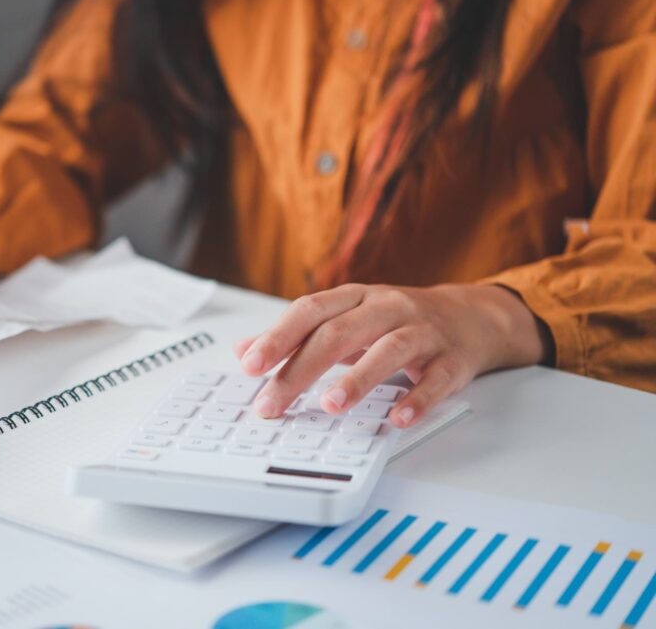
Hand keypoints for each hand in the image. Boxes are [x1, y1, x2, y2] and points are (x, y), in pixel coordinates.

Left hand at [234, 283, 549, 427]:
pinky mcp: (453, 359)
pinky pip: (436, 380)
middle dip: (301, 369)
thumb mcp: (346, 318)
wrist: (473, 316)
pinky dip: (417, 400)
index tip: (251, 365)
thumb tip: (243, 350)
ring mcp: (423, 332)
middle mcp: (387, 308)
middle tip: (273, 401)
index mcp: (355, 298)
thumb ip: (297, 336)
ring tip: (331, 405)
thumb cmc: (398, 320)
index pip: (310, 311)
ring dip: (358, 379)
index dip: (278, 336)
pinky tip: (397, 418)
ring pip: (388, 350)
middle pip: (339, 334)